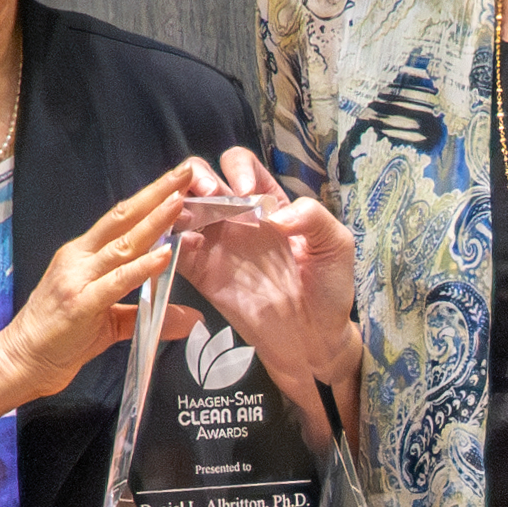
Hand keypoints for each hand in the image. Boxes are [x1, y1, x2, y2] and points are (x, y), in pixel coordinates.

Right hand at [0, 163, 203, 432]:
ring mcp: (78, 278)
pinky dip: (142, 266)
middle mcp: (79, 257)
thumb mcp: (109, 322)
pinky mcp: (82, 303)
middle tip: (187, 171)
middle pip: (123, 217)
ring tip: (180, 202)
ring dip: (154, 221)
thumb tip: (190, 317)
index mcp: (83, 254)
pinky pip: (118, 280)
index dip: (150, 197)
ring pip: (123, 243)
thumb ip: (146, 312)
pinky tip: (165, 254)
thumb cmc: (60, 338)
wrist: (20, 361)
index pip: (121, 218)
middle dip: (157, 193)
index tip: (177, 180)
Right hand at [174, 152, 365, 430]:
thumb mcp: (336, 245)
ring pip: (182, 207)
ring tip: (187, 212)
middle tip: (212, 196)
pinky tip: (181, 242)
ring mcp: (216, 244)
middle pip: (201, 179)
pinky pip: (177, 249)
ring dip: (178, 202)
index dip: (239, 168)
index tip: (248, 191)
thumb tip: (275, 216)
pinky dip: (171, 239)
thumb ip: (314, 217)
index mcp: (268, 203)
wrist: (314, 340)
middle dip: (198, 177)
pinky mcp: (202, 273)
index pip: (242, 166)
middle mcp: (236, 217)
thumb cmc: (329, 289)